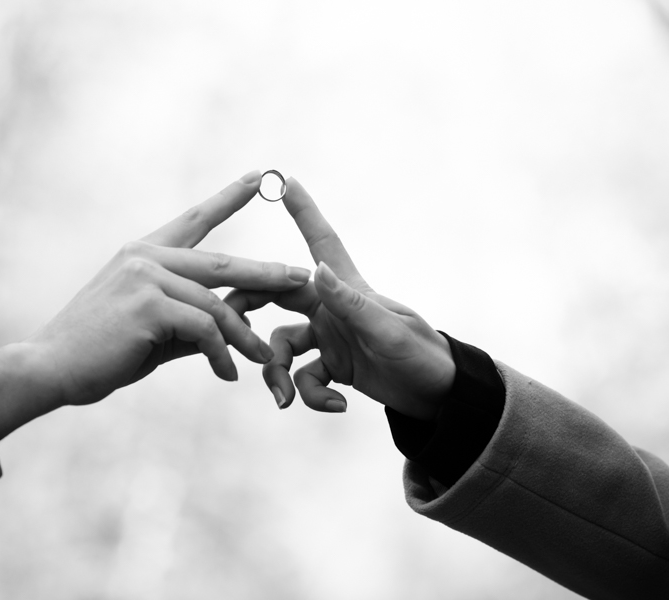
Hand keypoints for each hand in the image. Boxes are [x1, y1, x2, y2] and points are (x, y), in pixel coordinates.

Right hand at [0, 171, 311, 440]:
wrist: (50, 368)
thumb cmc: (99, 352)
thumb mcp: (152, 329)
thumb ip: (192, 320)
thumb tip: (234, 324)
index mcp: (144, 253)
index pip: (195, 219)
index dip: (230, 198)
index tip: (260, 176)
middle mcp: (146, 256)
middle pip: (223, 263)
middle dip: (267, 273)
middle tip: (302, 277)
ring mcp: (146, 276)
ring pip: (217, 304)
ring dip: (243, 338)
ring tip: (264, 360)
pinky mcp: (148, 304)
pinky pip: (204, 329)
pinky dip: (220, 355)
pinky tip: (226, 374)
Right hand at [225, 178, 454, 419]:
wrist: (439, 396)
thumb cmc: (422, 355)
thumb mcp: (387, 332)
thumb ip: (350, 304)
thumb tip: (315, 270)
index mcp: (345, 289)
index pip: (320, 242)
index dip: (304, 211)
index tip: (284, 180)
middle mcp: (329, 309)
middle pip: (273, 299)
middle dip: (246, 311)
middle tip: (229, 328)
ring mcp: (328, 338)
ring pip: (279, 349)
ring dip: (277, 376)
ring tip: (287, 401)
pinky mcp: (332, 367)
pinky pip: (303, 379)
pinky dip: (312, 396)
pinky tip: (338, 406)